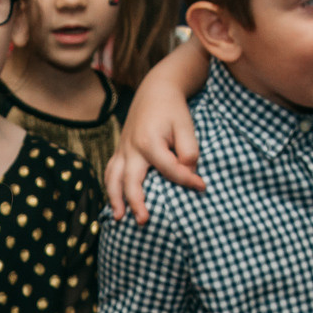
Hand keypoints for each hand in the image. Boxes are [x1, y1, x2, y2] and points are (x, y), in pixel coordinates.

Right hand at [105, 89, 204, 222]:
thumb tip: (188, 172)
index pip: (170, 170)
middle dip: (137, 202)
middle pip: (131, 181)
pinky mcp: (120, 151)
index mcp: (149, 142)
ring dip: (115, 199)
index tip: (202, 187)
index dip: (188, 180)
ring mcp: (123, 150)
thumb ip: (189, 150)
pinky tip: (115, 203)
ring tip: (118, 218)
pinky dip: (110, 188)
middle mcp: (132, 148)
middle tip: (144, 221)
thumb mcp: (186, 125)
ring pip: (113, 178)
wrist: (155, 91)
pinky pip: (110, 172)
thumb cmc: (173, 110)